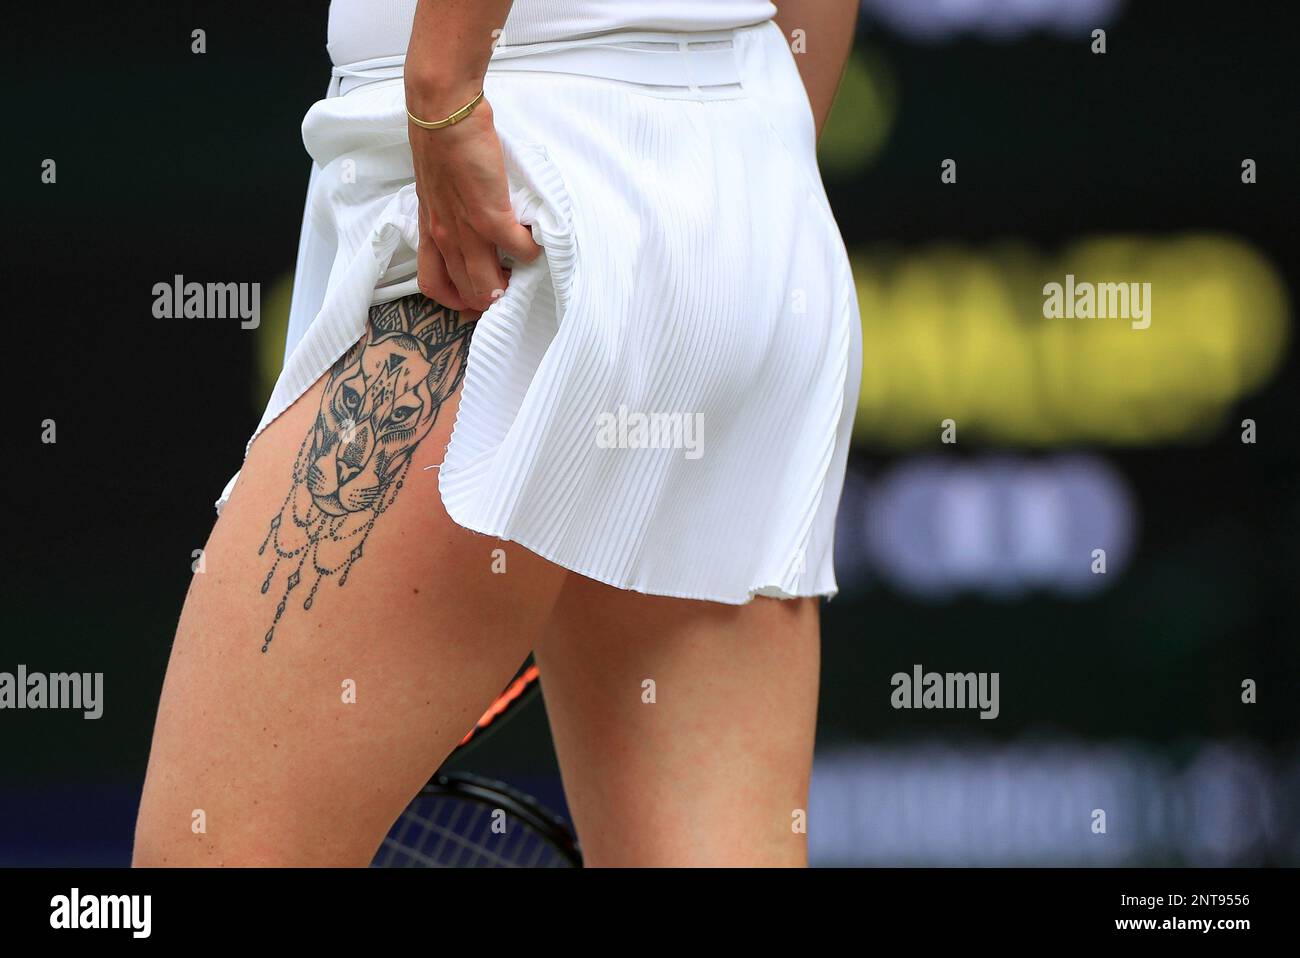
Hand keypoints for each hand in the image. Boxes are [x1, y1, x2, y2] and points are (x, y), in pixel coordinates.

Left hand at [407, 93, 541, 311]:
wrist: (443, 116)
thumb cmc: (440, 145)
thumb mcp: (432, 188)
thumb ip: (445, 211)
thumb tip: (465, 222)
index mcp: (428, 231)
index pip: (434, 285)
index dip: (455, 300)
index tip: (473, 297)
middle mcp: (445, 238)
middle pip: (466, 291)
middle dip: (487, 299)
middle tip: (506, 288)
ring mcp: (468, 231)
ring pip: (488, 284)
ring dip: (508, 286)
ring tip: (521, 273)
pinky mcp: (491, 217)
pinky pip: (519, 250)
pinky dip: (531, 252)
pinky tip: (535, 241)